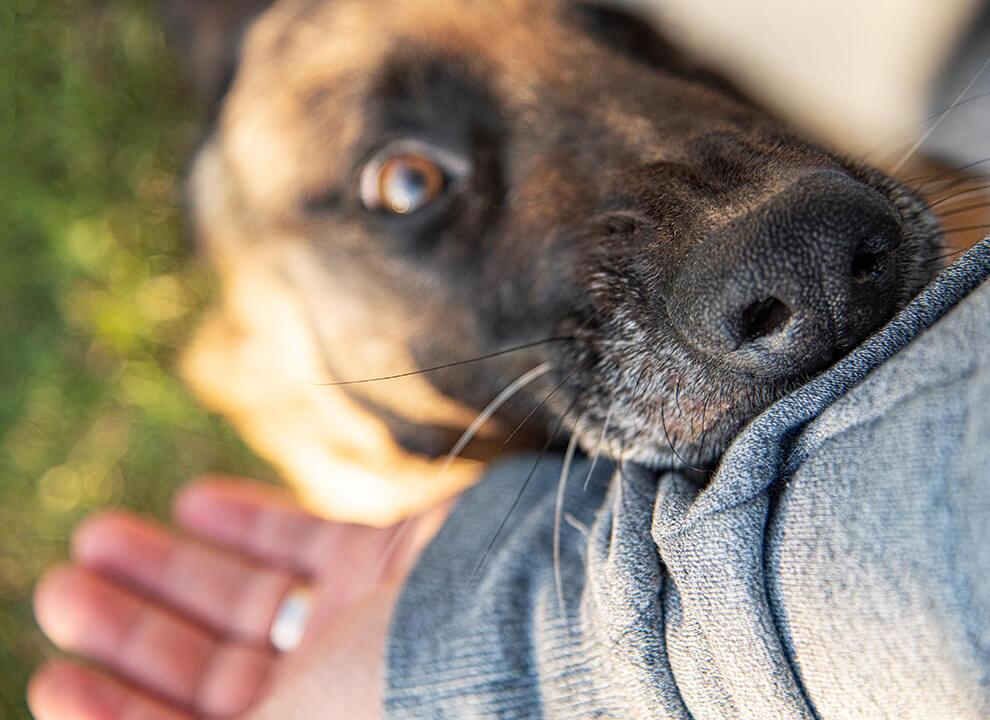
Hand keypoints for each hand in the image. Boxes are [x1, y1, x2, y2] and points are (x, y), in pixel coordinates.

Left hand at [28, 477, 450, 718]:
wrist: (528, 624)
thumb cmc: (404, 702)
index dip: (118, 714)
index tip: (52, 676)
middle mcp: (331, 698)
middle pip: (211, 665)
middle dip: (133, 630)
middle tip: (62, 586)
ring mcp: (362, 626)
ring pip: (249, 596)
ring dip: (173, 568)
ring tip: (96, 534)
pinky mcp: (388, 561)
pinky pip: (304, 539)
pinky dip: (248, 519)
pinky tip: (191, 501)